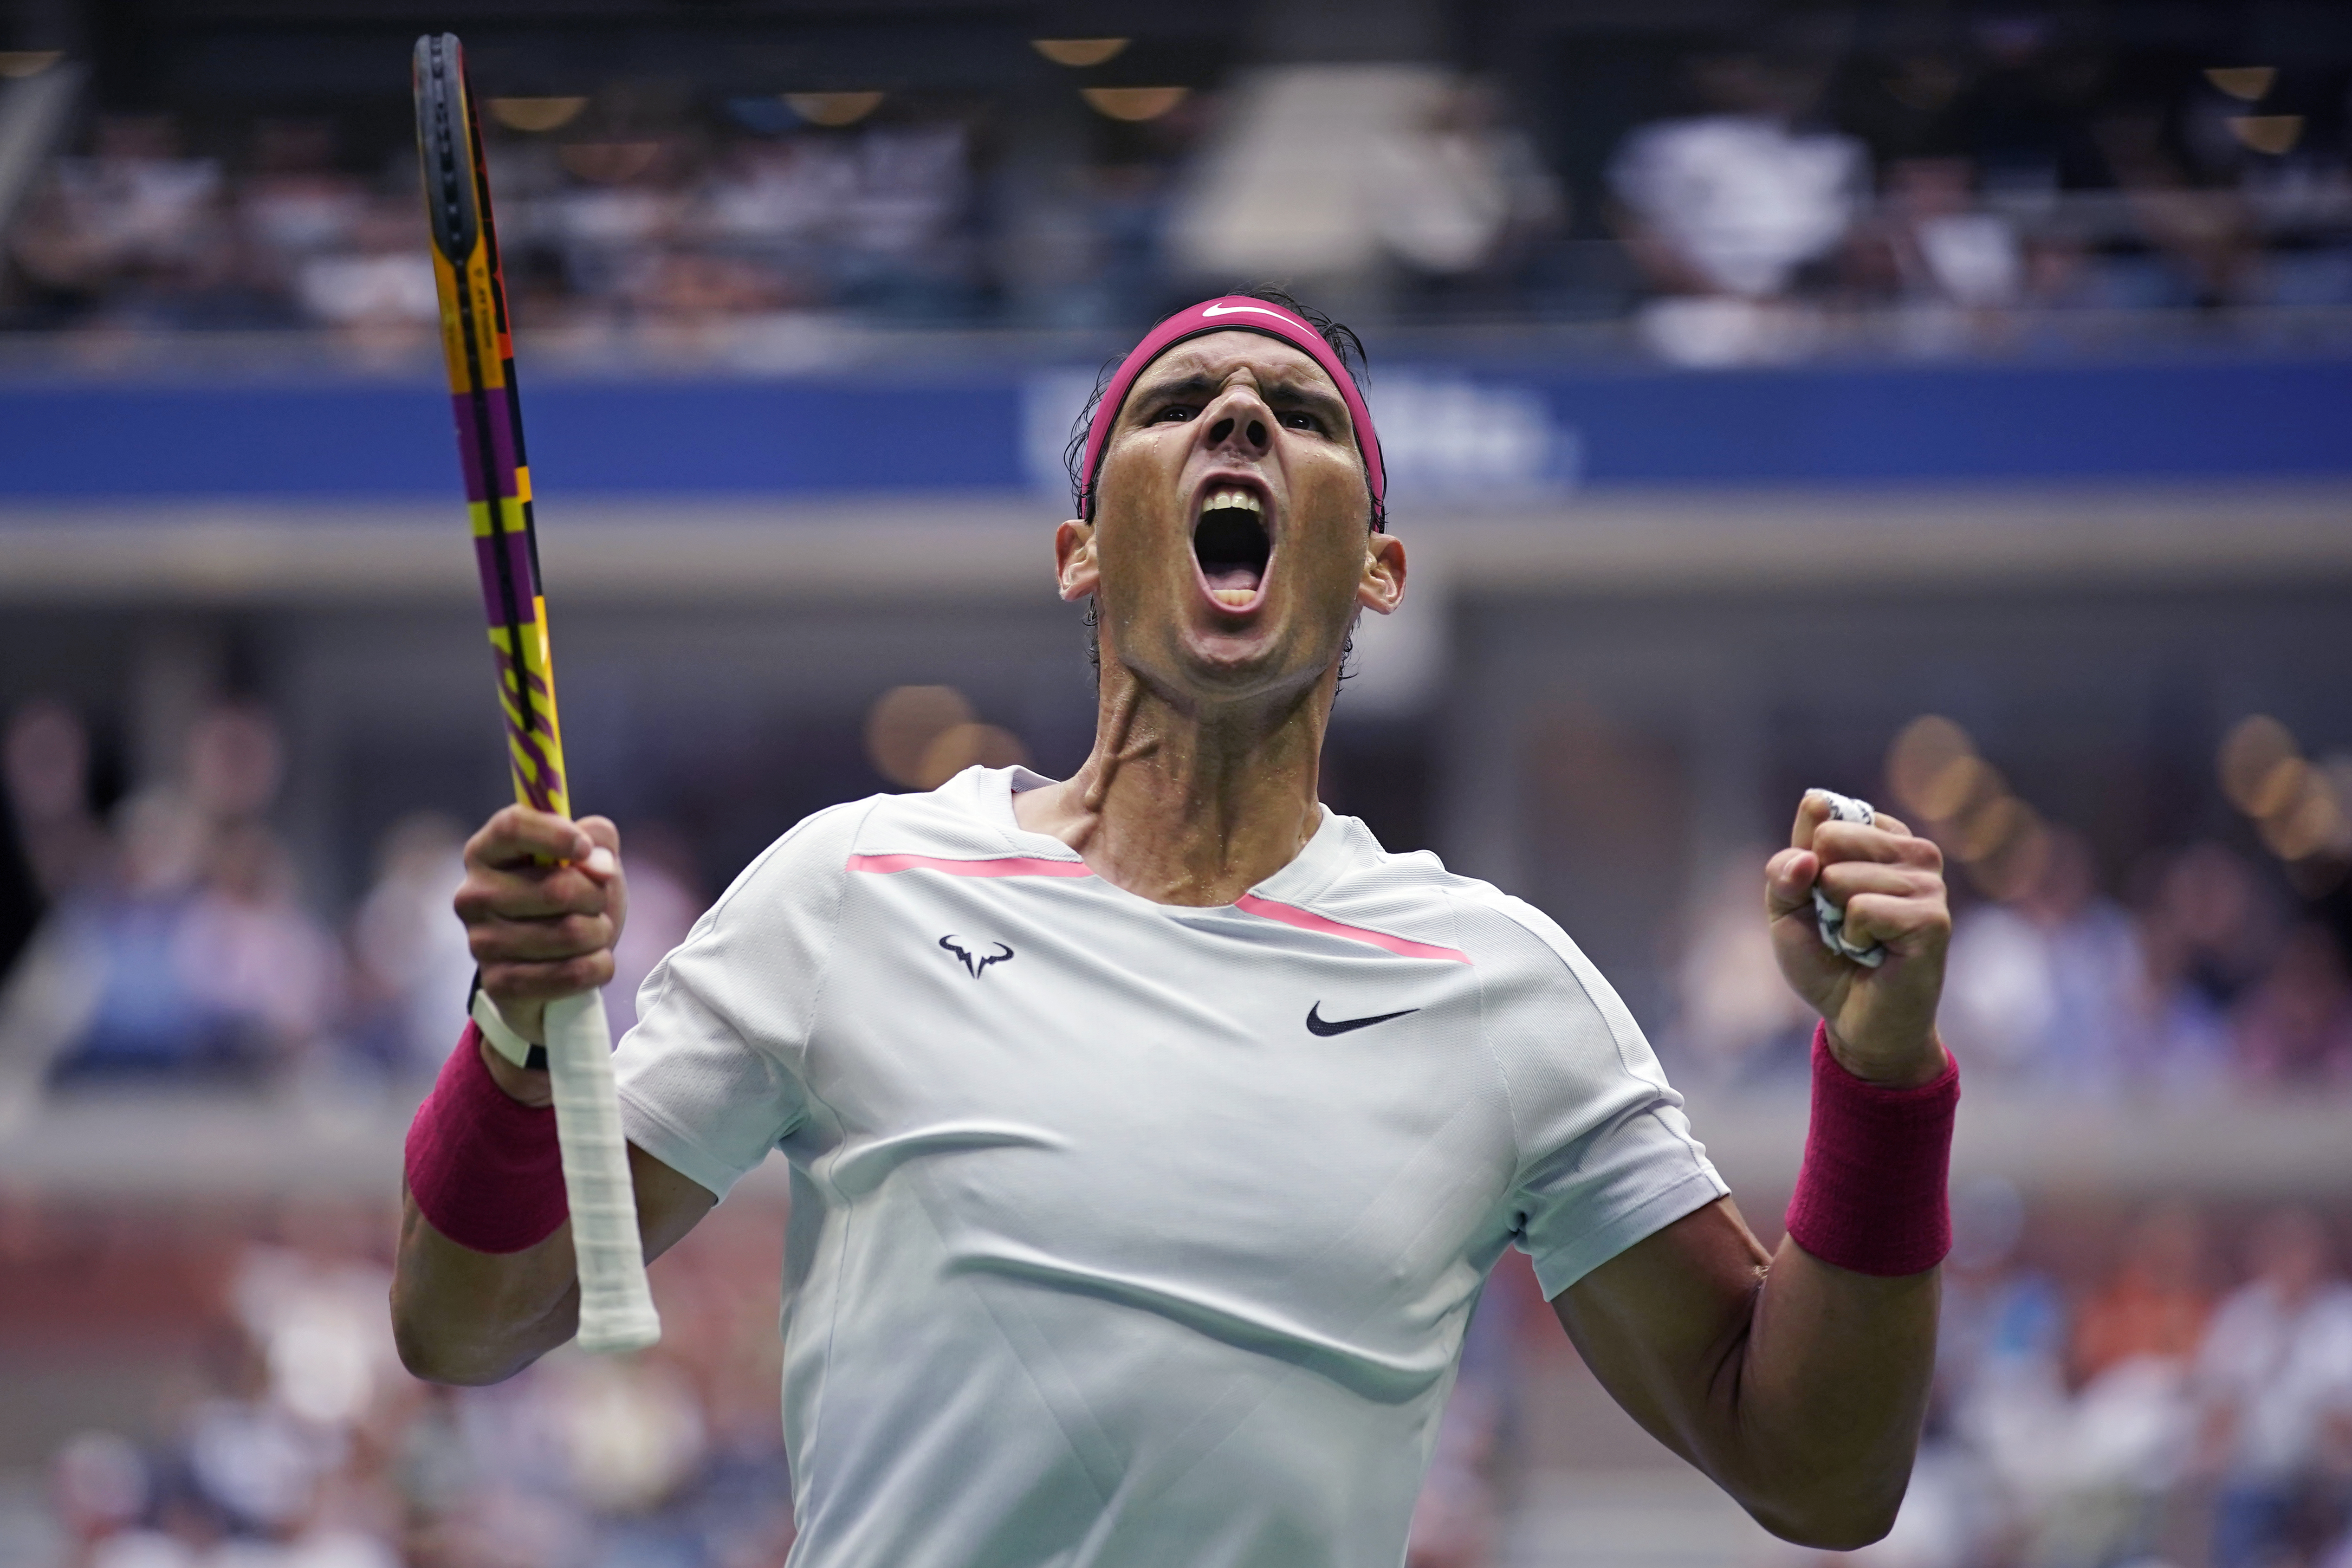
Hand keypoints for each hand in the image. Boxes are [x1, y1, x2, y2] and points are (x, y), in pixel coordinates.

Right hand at [454, 806, 626, 1073]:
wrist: (551, 965)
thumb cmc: (569, 900)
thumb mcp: (586, 859)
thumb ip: (598, 839)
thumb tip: (598, 862)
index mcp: (486, 852)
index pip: (512, 827)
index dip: (556, 834)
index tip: (586, 848)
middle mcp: (473, 895)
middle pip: (557, 888)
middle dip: (597, 897)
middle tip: (597, 905)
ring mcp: (481, 943)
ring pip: (571, 934)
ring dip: (600, 933)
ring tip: (593, 933)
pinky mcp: (500, 984)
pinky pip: (573, 973)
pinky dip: (599, 966)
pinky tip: (593, 961)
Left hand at [1765, 792, 1949, 1086]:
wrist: (1854, 1020)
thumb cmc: (1826, 959)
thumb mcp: (1786, 908)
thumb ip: (1784, 870)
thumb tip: (1807, 855)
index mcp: (1883, 837)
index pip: (1822, 814)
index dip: (1805, 864)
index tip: (1822, 896)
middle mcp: (1915, 851)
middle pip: (1831, 838)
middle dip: (1819, 889)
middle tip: (1842, 922)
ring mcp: (1929, 883)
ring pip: (1842, 876)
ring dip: (1836, 919)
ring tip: (1861, 940)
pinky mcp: (1932, 918)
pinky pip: (1862, 908)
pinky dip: (1853, 938)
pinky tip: (1875, 953)